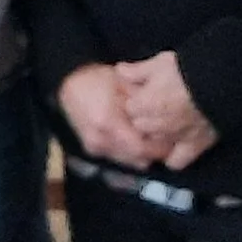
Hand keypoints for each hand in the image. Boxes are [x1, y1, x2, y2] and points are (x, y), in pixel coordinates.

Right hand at [58, 64, 172, 170]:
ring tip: (151, 139)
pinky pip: (118, 157)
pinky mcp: (92, 149)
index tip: (171, 140)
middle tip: (166, 141)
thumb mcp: (124, 85)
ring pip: (128, 161)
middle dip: (153, 153)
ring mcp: (94, 147)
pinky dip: (129, 152)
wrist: (69, 82)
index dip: (159, 148)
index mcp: (108, 123)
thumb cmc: (98, 79)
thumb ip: (143, 103)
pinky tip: (134, 138)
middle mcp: (100, 140)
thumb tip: (165, 119)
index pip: (141, 148)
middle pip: (136, 159)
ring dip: (142, 154)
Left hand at [114, 51, 214, 163]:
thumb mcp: (159, 62)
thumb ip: (137, 71)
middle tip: (153, 108)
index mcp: (144, 104)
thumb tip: (120, 71)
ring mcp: (174, 138)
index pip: (129, 109)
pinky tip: (173, 148)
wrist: (218, 82)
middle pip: (140, 127)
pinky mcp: (194, 146)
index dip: (135, 101)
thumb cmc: (187, 69)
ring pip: (154, 144)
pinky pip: (176, 162)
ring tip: (163, 126)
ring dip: (155, 136)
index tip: (141, 95)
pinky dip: (172, 158)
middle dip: (143, 119)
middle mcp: (156, 125)